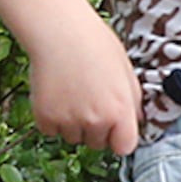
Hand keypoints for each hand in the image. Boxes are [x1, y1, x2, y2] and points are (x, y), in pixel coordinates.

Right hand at [25, 12, 143, 156]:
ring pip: (73, 138)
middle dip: (96, 129)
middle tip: (90, 101)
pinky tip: (57, 95)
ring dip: (74, 124)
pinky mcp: (44, 118)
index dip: (120, 138)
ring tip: (74, 94)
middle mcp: (95, 121)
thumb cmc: (97, 47)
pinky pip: (50, 131)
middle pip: (97, 144)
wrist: (61, 33)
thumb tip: (135, 121)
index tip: (115, 129)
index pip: (124, 148)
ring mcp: (68, 121)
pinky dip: (53, 119)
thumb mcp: (127, 74)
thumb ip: (132, 103)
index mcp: (120, 112)